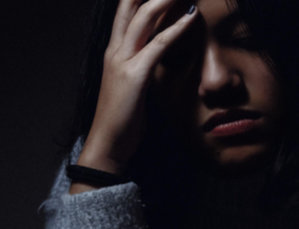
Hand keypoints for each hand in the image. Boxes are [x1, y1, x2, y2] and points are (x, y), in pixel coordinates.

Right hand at [71, 0, 196, 192]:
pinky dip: (176, 28)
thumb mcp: (132, 85)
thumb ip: (142, 65)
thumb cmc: (122, 118)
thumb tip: (159, 55)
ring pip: (144, 17)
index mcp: (114, 51)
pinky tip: (191, 17)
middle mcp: (115, 50)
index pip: (126, 10)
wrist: (108, 144)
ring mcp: (123, 61)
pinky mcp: (135, 76)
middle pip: (131, 4)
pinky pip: (158, 45)